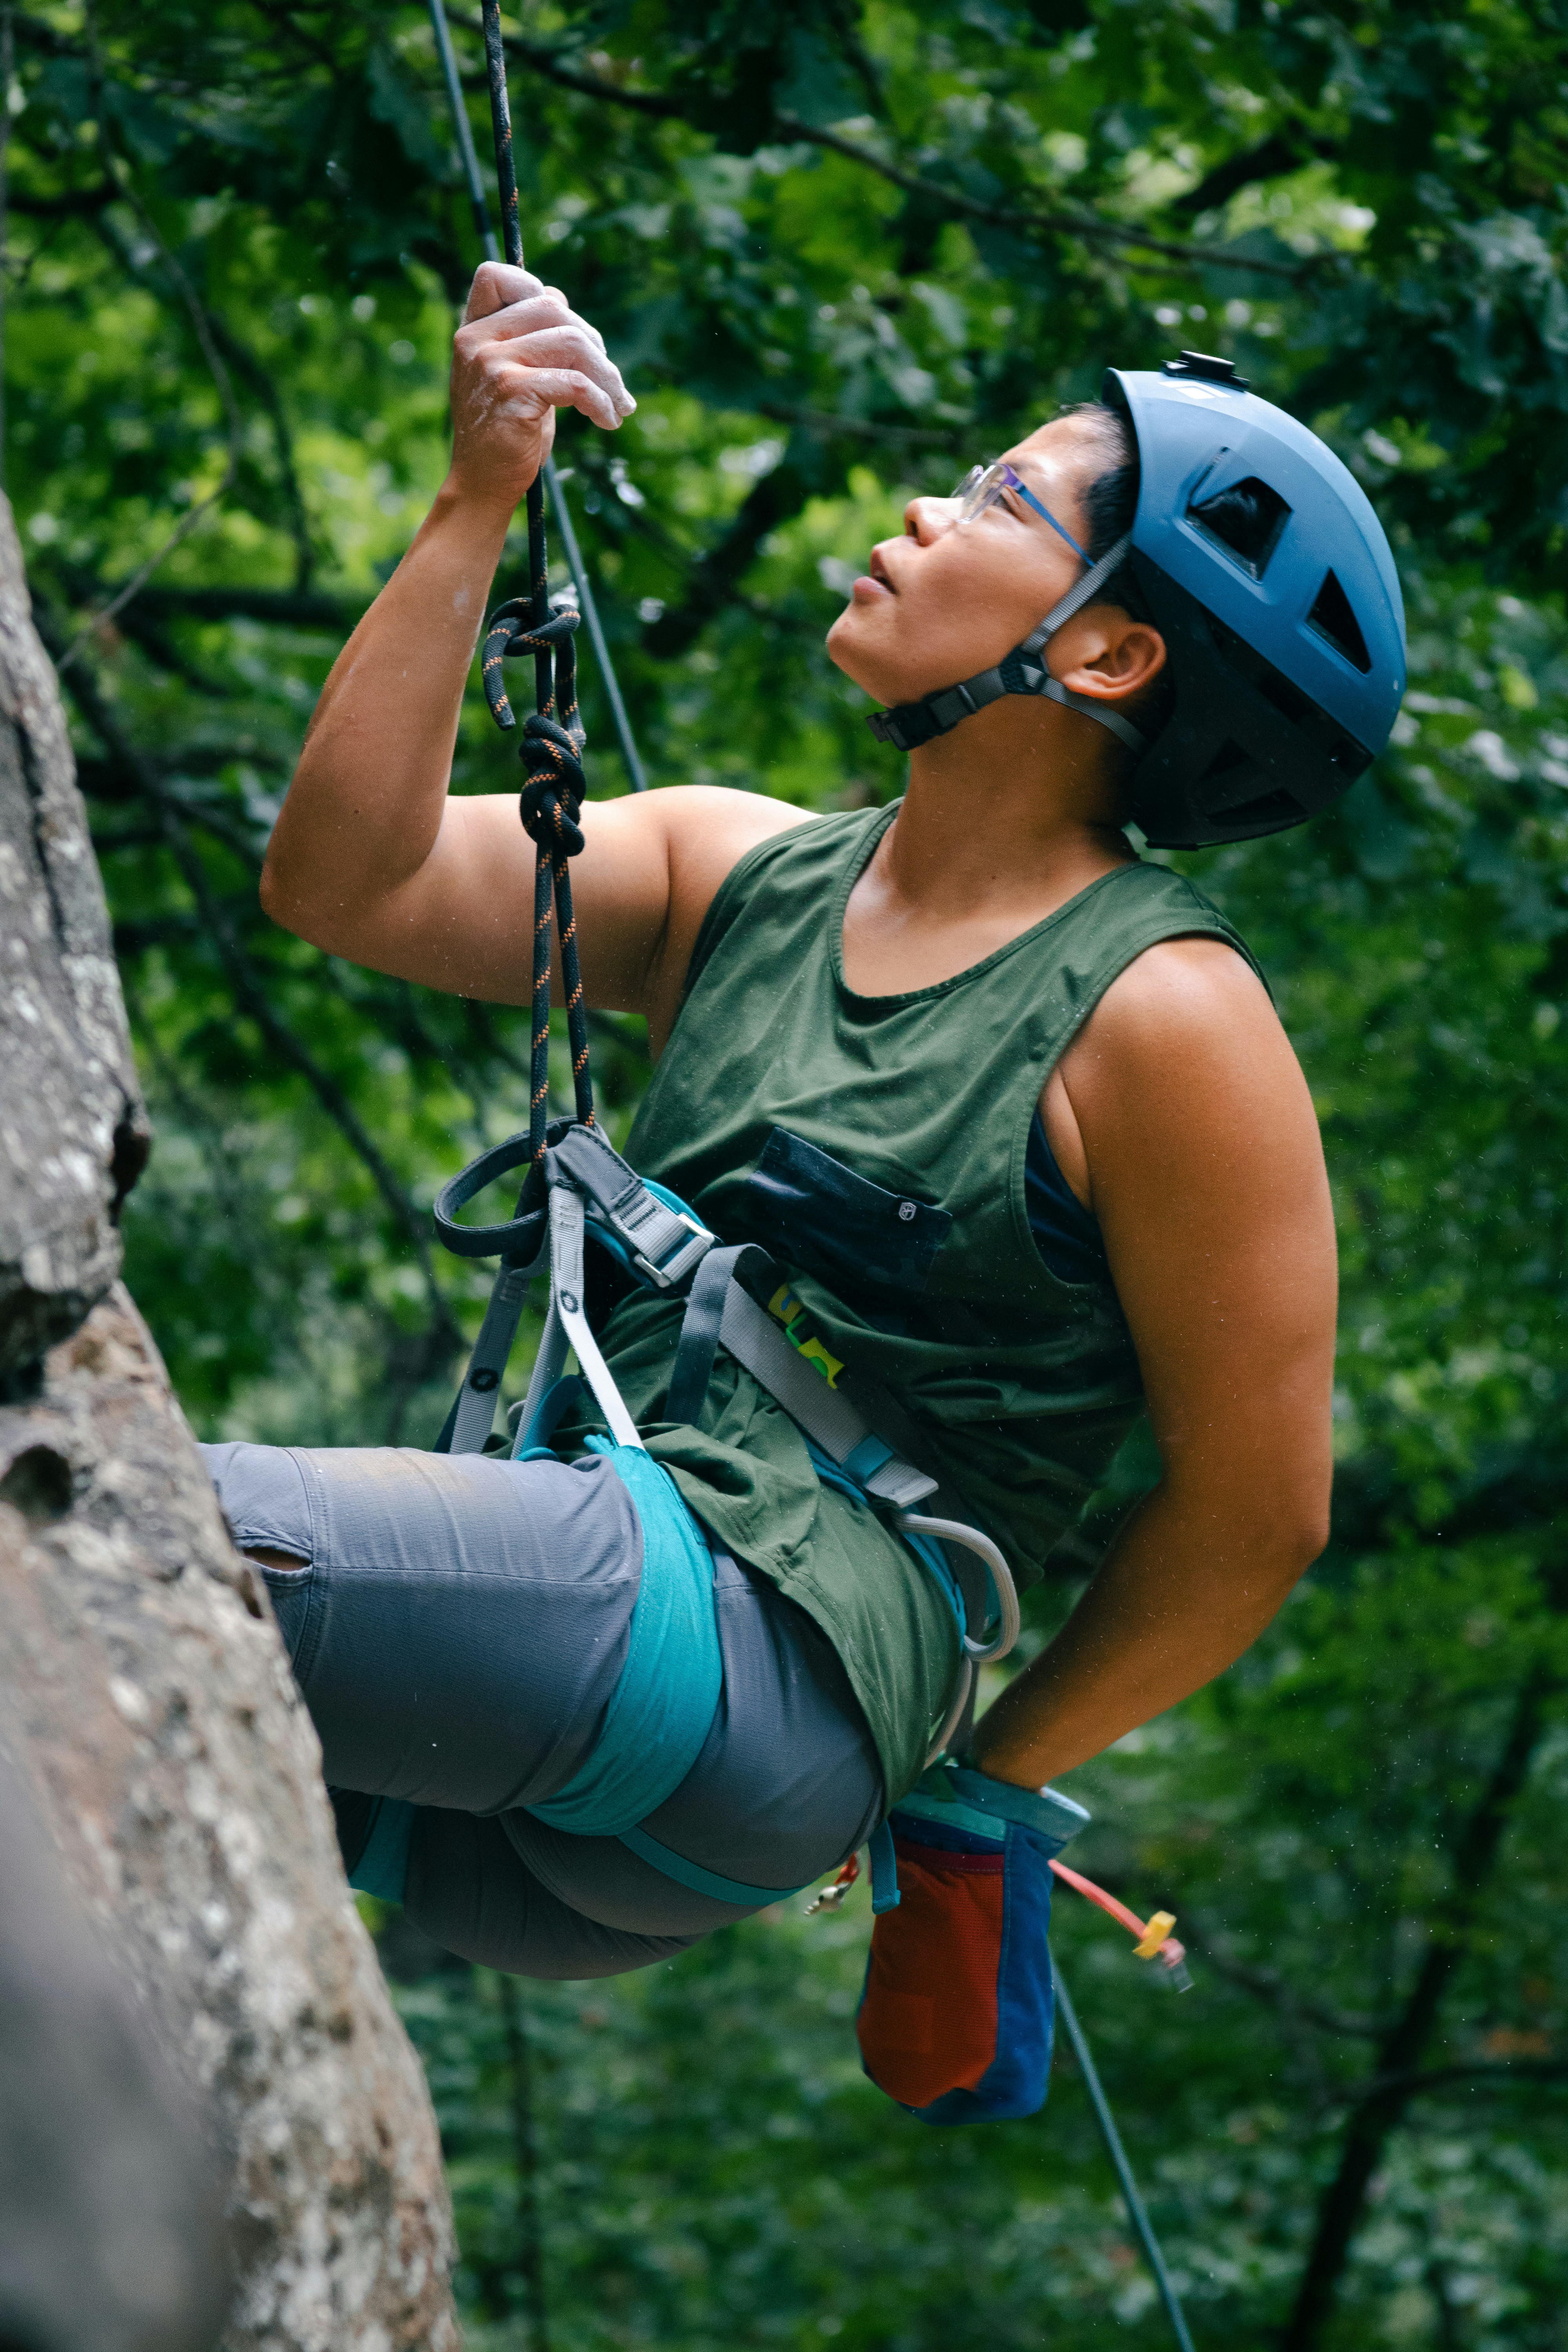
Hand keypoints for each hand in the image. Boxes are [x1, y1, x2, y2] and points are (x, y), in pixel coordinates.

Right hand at [447, 262, 634, 515]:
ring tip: (618, 405)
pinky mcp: (510, 392)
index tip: (571, 335)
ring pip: (571, 341)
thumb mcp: (515, 376)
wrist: (483, 484)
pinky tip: (607, 420)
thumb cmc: (507, 432)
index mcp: (473, 330)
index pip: (498, 276)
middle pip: (553, 307)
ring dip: (607, 375)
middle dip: (594, 343)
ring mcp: (490, 364)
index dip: (542, 293)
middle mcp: (476, 340)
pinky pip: (574, 381)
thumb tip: (566, 306)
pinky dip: (601, 401)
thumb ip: (532, 339)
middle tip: (610, 381)